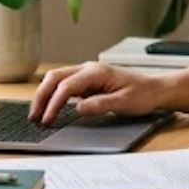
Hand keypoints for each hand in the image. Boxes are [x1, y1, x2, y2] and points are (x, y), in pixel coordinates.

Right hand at [29, 62, 163, 124]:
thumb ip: (100, 104)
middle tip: (34, 116)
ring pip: (57, 80)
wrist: (154, 89)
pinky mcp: (87, 81)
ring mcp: (87, 74)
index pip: (66, 86)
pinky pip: (65, 85)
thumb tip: (78, 108)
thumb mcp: (124, 102)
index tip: (48, 119)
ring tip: (38, 113)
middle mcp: (88, 69)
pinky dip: (54, 95)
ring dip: (45, 95)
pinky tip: (50, 108)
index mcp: (96, 72)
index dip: (54, 103)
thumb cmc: (142, 94)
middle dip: (41, 96)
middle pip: (55, 78)